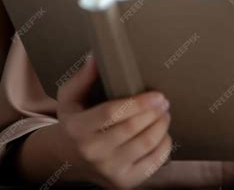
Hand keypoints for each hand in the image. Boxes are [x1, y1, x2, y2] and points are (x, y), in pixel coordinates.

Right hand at [56, 53, 172, 187]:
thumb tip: (96, 56)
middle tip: (164, 101)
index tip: (157, 95)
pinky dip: (164, 145)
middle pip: (132, 128)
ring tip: (164, 113)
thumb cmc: (76, 121)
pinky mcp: (124, 182)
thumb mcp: (70, 97)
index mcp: (78, 129)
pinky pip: (153, 163)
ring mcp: (109, 171)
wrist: (71, 158)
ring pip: (145, 144)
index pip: (112, 114)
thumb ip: (83, 76)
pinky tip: (162, 133)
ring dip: (161, 125)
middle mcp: (93, 153)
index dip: (138, 103)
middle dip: (153, 112)